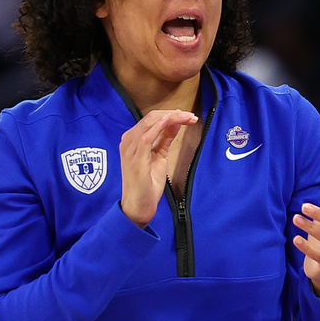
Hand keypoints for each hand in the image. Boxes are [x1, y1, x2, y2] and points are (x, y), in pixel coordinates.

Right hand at [119, 109, 197, 227]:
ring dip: (171, 117)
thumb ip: (165, 139)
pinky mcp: (136, 160)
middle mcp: (128, 142)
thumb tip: (176, 123)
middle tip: (191, 117)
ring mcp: (130, 150)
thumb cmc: (147, 184)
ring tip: (187, 118)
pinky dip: (159, 126)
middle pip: (151, 118)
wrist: (139, 206)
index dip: (170, 114)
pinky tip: (171, 121)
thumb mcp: (159, 157)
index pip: (151, 119)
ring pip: (150, 123)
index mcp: (132, 140)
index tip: (188, 116)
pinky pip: (146, 137)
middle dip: (173, 114)